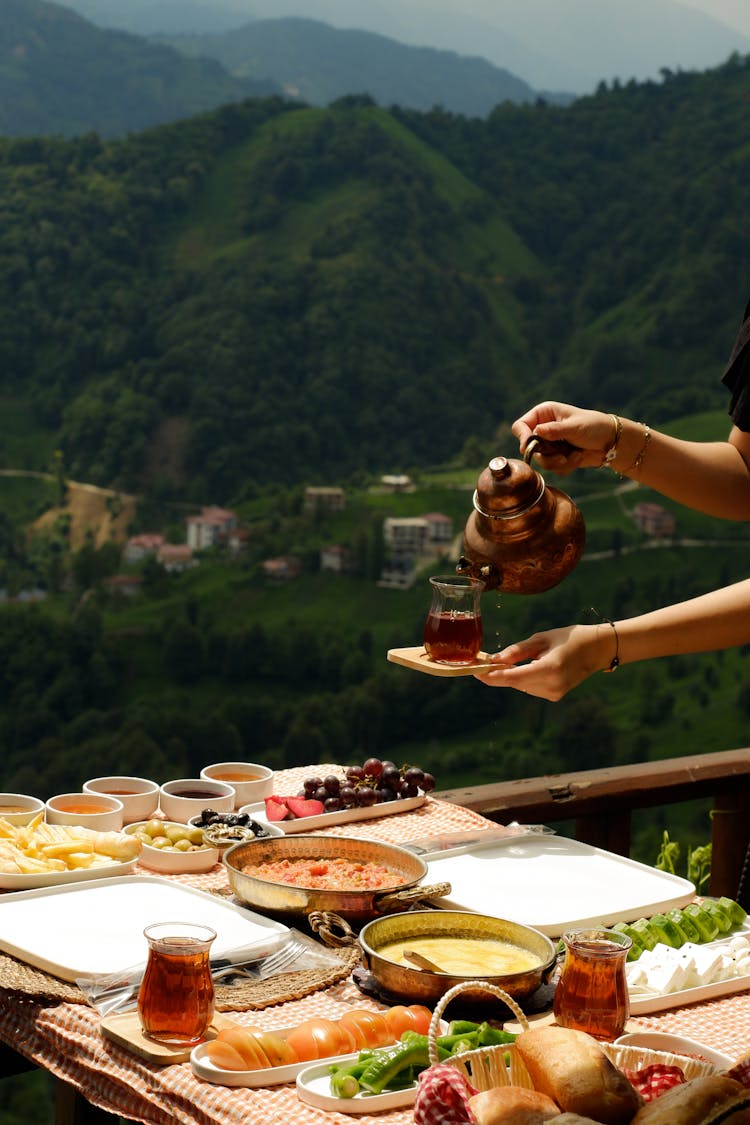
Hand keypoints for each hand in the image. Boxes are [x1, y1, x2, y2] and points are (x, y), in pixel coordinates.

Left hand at [473, 624, 612, 700]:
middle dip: (498, 674)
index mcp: (549, 669)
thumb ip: (517, 651)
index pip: (514, 677)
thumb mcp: (541, 639)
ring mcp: (555, 693)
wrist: (597, 649)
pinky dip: (524, 678)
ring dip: (512, 675)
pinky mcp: (555, 696)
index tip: (476, 673)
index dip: (492, 676)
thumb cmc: (569, 638)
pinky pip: (530, 688)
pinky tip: (533, 666)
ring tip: (516, 659)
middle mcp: (552, 685)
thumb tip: (494, 660)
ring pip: (521, 686)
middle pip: (514, 683)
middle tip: (482, 663)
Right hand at [513, 401, 617, 474]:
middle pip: (529, 448)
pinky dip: (566, 466)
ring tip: (575, 456)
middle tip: (562, 456)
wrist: (611, 442)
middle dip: (547, 455)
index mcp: (544, 414)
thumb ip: (554, 430)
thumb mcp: (574, 427)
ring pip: (541, 461)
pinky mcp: (557, 457)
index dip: (523, 437)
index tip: (530, 447)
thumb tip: (535, 432)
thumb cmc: (594, 426)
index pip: (520, 426)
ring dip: (559, 462)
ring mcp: (550, 445)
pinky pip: (553, 468)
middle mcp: (543, 429)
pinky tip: (578, 457)